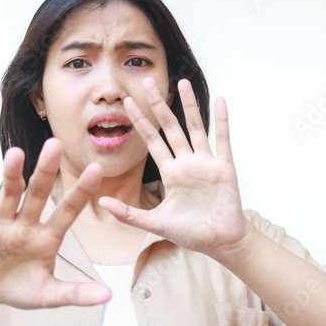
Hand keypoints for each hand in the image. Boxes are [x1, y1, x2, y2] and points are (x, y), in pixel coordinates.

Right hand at [0, 139, 111, 308]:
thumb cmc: (19, 289)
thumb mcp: (47, 295)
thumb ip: (75, 294)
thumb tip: (108, 296)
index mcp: (48, 238)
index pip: (68, 211)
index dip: (81, 191)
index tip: (97, 169)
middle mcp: (27, 224)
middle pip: (38, 193)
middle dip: (46, 170)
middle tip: (56, 144)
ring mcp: (2, 223)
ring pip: (9, 194)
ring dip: (11, 174)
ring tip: (16, 153)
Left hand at [98, 77, 251, 260]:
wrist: (219, 243)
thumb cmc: (190, 233)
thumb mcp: (154, 223)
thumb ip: (128, 213)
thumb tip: (101, 202)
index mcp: (170, 173)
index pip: (151, 141)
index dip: (139, 122)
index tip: (127, 103)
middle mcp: (186, 163)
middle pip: (170, 128)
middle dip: (158, 106)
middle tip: (146, 82)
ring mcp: (206, 163)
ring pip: (195, 128)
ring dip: (189, 106)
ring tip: (181, 83)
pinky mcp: (224, 168)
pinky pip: (223, 140)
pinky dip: (222, 121)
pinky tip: (220, 101)